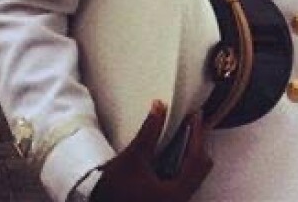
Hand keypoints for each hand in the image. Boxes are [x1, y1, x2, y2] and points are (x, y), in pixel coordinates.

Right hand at [91, 101, 211, 200]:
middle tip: (191, 123)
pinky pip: (186, 181)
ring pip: (195, 175)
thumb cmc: (113, 187)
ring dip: (191, 153)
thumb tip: (159, 105)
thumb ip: (150, 130)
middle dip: (196, 144)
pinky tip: (174, 151)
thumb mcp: (134, 156)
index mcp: (174, 194)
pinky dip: (184, 164)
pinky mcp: (168, 201)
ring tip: (184, 133)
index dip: (197, 134)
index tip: (195, 116)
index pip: (196, 158)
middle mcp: (179, 201)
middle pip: (201, 168)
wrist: (96, 200)